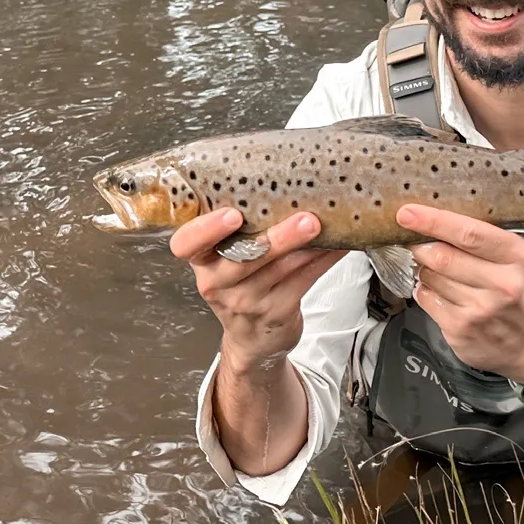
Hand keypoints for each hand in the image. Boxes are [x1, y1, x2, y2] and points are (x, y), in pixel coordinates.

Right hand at [170, 209, 344, 377]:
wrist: (252, 339)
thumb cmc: (241, 284)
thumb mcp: (227, 259)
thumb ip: (242, 229)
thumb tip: (281, 184)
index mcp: (202, 260)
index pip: (186, 244)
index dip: (206, 229)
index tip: (231, 214)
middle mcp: (218, 283)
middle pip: (243, 257)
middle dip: (277, 238)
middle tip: (305, 219)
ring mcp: (246, 302)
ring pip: (279, 269)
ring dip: (305, 246)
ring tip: (323, 225)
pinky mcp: (276, 312)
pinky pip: (303, 280)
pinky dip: (322, 260)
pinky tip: (337, 245)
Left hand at [399, 204, 523, 385]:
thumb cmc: (518, 293)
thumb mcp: (517, 260)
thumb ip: (483, 241)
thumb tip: (433, 222)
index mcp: (518, 257)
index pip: (469, 234)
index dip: (434, 221)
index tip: (408, 213)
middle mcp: (502, 284)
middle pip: (443, 256)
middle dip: (420, 246)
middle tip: (413, 240)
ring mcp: (480, 310)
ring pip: (431, 277)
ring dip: (425, 269)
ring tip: (438, 271)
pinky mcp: (461, 329)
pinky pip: (426, 299)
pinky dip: (425, 290)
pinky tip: (439, 292)